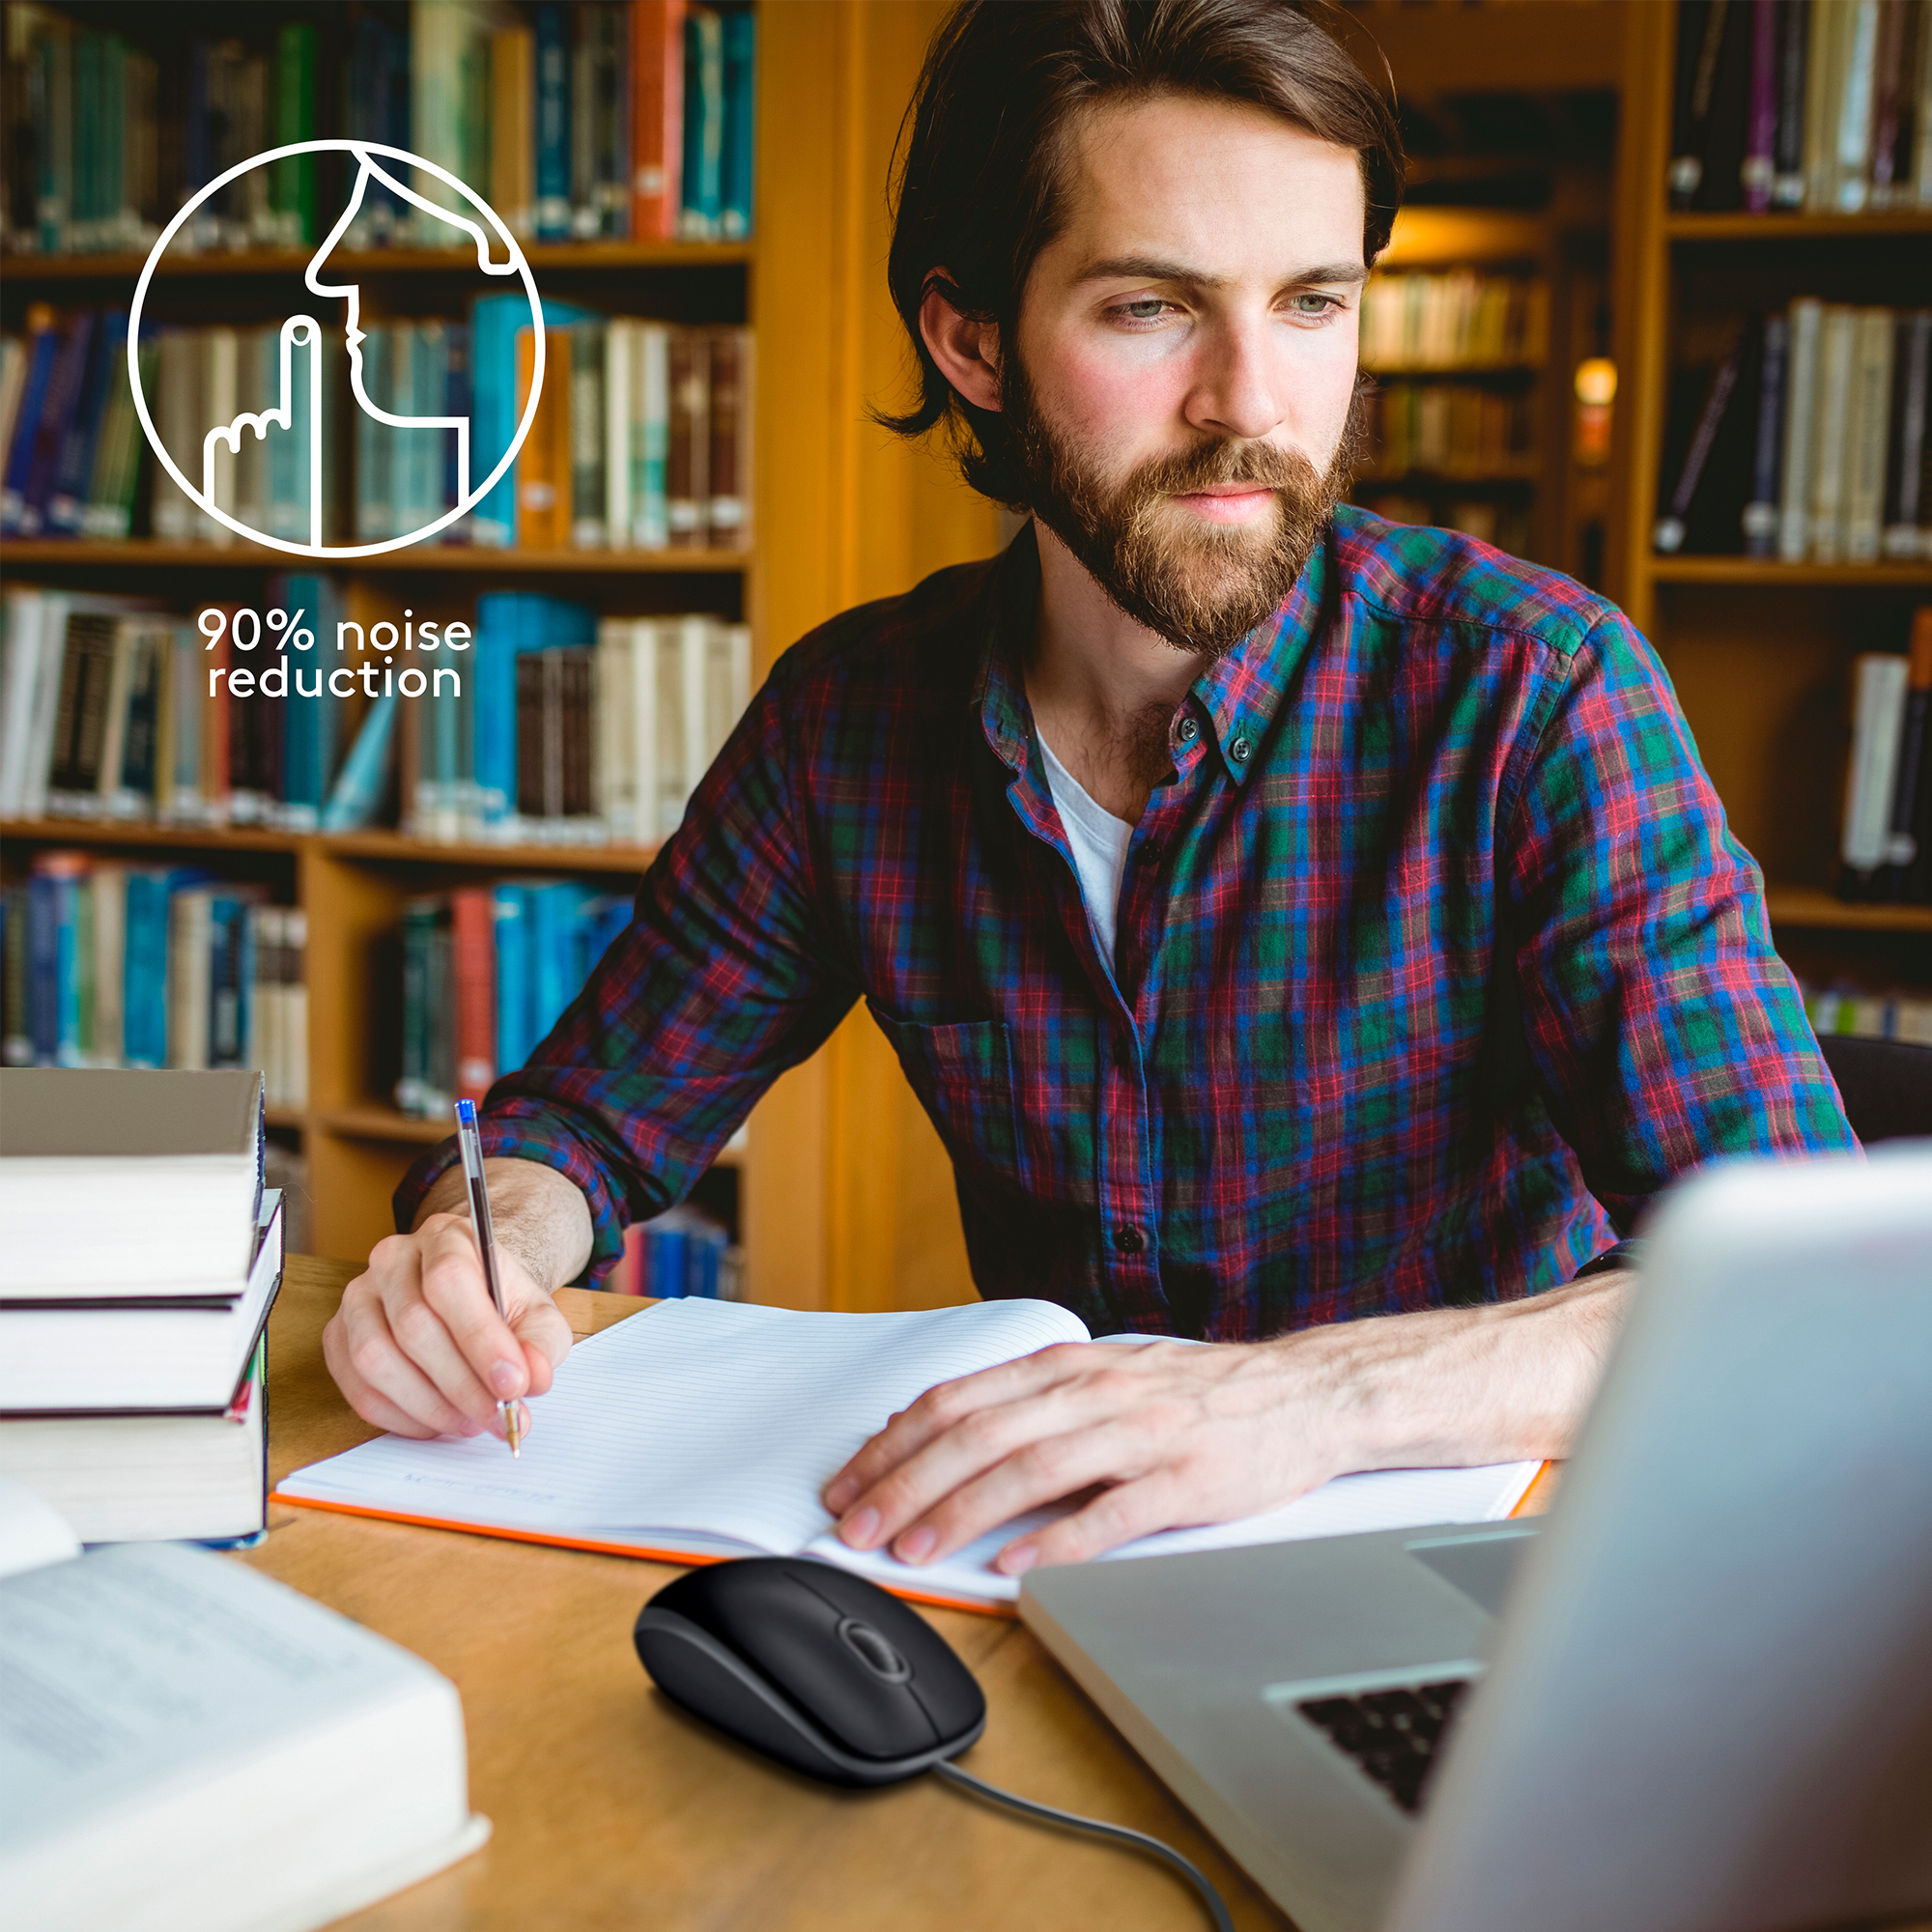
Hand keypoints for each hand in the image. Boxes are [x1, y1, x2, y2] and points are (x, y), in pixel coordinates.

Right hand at [323, 1212, 573, 1441]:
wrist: (467, 1296)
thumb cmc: (500, 1304)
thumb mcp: (537, 1316)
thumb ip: (541, 1344)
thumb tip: (532, 1379)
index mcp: (446, 1238)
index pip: (450, 1281)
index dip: (480, 1339)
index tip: (512, 1386)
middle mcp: (392, 1259)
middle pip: (413, 1326)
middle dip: (461, 1385)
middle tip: (496, 1417)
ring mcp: (358, 1297)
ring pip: (376, 1360)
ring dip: (428, 1405)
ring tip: (469, 1422)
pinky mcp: (338, 1336)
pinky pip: (358, 1388)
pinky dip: (400, 1417)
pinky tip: (436, 1422)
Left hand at [818, 1339, 1340, 1576]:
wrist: (1304, 1391)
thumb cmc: (1195, 1393)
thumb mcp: (1103, 1378)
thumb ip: (1028, 1403)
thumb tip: (938, 1432)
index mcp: (1067, 1367)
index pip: (957, 1400)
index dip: (894, 1443)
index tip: (848, 1485)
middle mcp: (1096, 1391)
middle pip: (980, 1434)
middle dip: (907, 1483)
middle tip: (858, 1528)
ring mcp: (1144, 1433)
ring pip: (1034, 1467)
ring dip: (965, 1510)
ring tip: (918, 1549)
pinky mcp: (1190, 1478)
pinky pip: (1114, 1511)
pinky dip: (1060, 1540)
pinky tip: (1020, 1567)